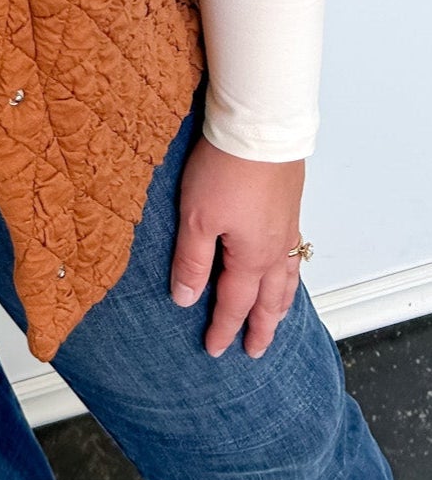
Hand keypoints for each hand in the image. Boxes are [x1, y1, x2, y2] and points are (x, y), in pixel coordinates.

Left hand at [170, 133, 306, 358]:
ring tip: (276, 320)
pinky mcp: (290, 207)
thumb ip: (192, 261)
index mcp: (251, 258)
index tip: (215, 350)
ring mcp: (286, 228)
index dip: (223, 328)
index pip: (235, 304)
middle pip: (269, 300)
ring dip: (280, 305)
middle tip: (256, 351)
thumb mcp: (196, 218)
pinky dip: (290, 275)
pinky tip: (286, 269)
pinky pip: (294, 256)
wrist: (260, 128)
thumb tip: (185, 300)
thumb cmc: (226, 169)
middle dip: (261, 328)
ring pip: (286, 280)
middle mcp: (274, 249)